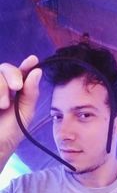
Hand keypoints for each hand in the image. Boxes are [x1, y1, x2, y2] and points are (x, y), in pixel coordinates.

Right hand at [0, 55, 41, 170]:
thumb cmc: (10, 133)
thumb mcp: (25, 113)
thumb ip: (30, 93)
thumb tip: (37, 71)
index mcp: (15, 92)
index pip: (21, 74)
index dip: (26, 65)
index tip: (33, 60)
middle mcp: (1, 88)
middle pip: (5, 69)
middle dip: (12, 75)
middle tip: (16, 87)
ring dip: (0, 87)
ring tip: (2, 105)